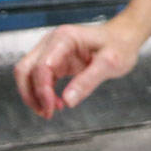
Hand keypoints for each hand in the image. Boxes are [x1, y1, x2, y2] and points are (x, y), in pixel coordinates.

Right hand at [13, 22, 142, 117]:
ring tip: (51, 111)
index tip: (53, 108)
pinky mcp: (54, 60)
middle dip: (31, 94)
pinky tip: (57, 103)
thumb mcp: (110, 64)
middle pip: (25, 69)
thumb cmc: (120, 45)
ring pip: (28, 74)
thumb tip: (67, 102)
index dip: (42, 90)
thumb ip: (88, 81)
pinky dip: (42, 92)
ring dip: (34, 95)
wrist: (124, 36)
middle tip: (47, 113)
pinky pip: (39, 78)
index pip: (42, 66)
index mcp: (64, 38)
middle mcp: (52, 42)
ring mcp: (51, 50)